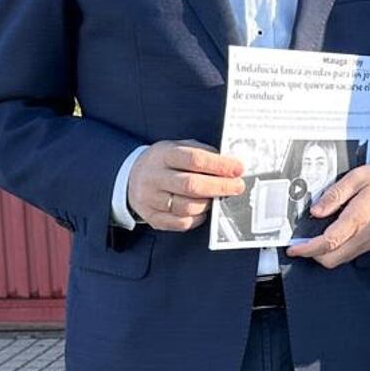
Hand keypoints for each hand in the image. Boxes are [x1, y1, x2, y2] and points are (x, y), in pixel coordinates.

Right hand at [127, 139, 245, 230]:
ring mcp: (150, 199)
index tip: (238, 168)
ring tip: (218, 197)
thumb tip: (230, 164)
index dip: (220, 165)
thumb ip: (202, 153)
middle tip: (237, 186)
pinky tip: (203, 210)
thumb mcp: (178, 147)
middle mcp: (154, 177)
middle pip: (191, 185)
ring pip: (187, 207)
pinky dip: (198, 218)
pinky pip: (181, 223)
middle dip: (220, 187)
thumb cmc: (164, 162)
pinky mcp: (152, 217)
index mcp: (163, 154)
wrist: (131, 177)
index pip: (195, 159)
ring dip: (209, 204)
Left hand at [286, 161, 369, 268]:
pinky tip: (331, 237)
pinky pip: (350, 254)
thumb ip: (335, 194)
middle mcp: (365, 235)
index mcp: (359, 218)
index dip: (308, 248)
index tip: (294, 248)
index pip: (328, 242)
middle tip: (300, 243)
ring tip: (313, 240)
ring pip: (341, 260)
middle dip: (313, 254)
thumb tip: (316, 211)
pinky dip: (336, 251)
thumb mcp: (357, 176)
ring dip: (324, 254)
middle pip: (332, 259)